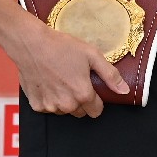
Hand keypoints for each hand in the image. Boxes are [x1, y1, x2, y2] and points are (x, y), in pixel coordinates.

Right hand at [9, 16, 128, 117]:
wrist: (32, 44)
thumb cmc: (62, 47)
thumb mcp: (92, 55)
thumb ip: (110, 75)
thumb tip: (124, 90)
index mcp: (82, 94)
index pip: (97, 111)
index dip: (97, 99)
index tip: (92, 87)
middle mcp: (66, 105)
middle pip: (81, 112)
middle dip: (82, 100)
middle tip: (76, 80)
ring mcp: (50, 107)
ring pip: (65, 111)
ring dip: (66, 100)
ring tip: (63, 79)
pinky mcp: (36, 105)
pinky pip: (49, 108)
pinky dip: (51, 99)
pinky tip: (50, 82)